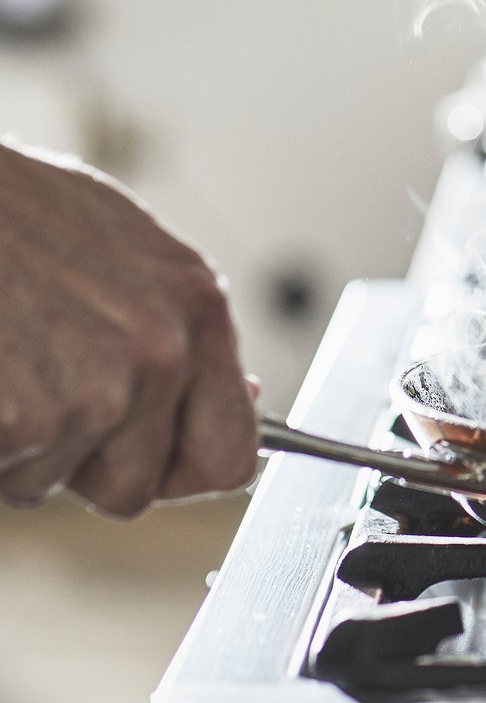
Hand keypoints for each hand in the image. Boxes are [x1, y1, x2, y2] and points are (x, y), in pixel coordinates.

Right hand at [0, 141, 257, 515]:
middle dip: (86, 466)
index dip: (184, 472)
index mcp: (199, 309)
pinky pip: (3, 473)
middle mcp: (162, 354)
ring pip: (51, 483)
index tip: (153, 464)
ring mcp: (94, 392)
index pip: (231, 453)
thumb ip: (185, 330)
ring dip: (22, 447)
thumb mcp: (135, 255)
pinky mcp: (23, 420)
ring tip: (7, 359)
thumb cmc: (22, 214)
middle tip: (44, 395)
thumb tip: (246, 396)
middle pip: (135, 488)